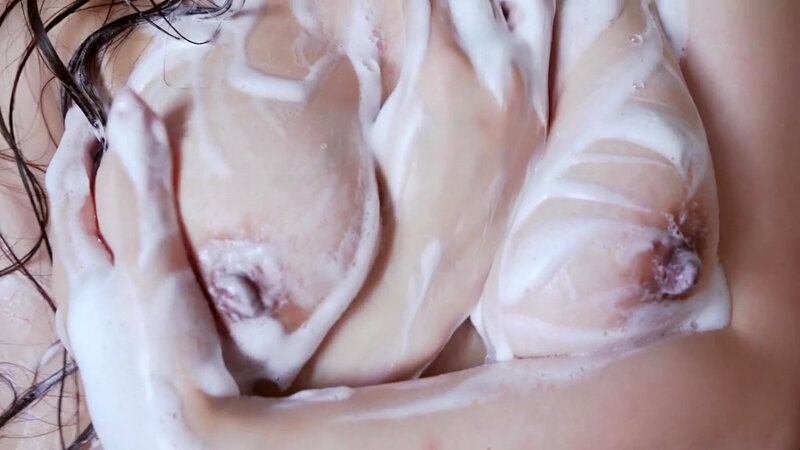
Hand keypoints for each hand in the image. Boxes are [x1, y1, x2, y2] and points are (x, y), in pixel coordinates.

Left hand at [47, 89, 237, 448]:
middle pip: (72, 239)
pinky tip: (142, 292)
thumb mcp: (156, 260)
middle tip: (101, 159)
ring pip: (88, 277)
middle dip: (81, 194)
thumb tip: (130, 108)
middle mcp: (86, 309)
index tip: (92, 121)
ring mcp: (101, 341)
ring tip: (116, 218)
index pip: (71, 202)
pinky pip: (110, 307)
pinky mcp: (125, 364)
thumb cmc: (169, 350)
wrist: (184, 436)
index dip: (78, 156)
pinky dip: (119, 279)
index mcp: (90, 280)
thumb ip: (146, 187)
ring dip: (98, 238)